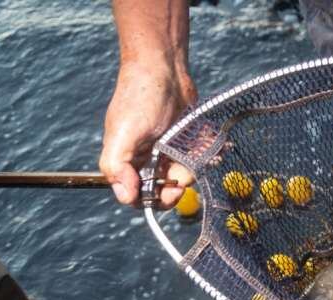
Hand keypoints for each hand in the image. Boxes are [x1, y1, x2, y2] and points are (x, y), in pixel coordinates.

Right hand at [99, 63, 197, 207]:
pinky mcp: (184, 139)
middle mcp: (145, 158)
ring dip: (196, 167)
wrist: (163, 67)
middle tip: (189, 177)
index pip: (138, 197)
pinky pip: (197, 157)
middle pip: (164, 190)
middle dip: (179, 184)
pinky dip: (206, 154)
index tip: (172, 190)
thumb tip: (125, 196)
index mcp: (126, 161)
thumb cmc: (140, 97)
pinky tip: (213, 146)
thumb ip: (118, 166)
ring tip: (203, 152)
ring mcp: (165, 149)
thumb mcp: (123, 133)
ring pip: (184, 173)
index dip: (155, 200)